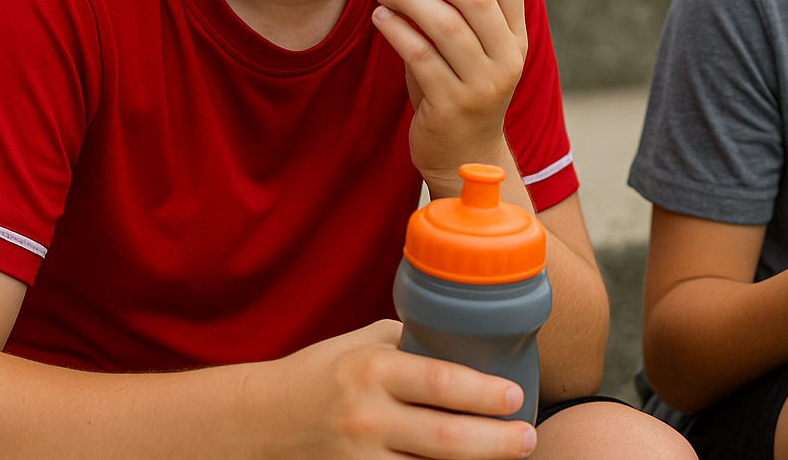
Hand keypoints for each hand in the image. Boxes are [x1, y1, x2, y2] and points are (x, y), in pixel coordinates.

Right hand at [259, 320, 535, 459]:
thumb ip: (413, 343)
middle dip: (496, 443)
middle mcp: (366, 419)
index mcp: (372, 372)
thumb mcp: (363, 345)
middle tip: (527, 438)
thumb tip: (471, 339)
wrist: (259, 421)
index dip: (484, 393)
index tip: (516, 397)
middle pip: (446, 440)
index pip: (439, 382)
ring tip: (507, 459)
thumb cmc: (322, 375)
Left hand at [372, 0, 528, 182]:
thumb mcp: (472, 49)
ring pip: (447, 25)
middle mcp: (506, 58)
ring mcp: (482, 84)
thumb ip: (459, 9)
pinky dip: (397, 29)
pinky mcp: (451, 105)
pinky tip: (382, 17)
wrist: (463, 156)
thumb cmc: (458, 89)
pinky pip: (420, 56)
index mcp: (515, 37)